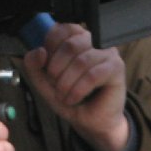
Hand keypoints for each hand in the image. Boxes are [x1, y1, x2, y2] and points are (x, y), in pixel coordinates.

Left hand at [21, 21, 129, 150]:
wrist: (91, 121)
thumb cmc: (71, 97)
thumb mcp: (44, 81)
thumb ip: (34, 65)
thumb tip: (39, 51)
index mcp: (77, 38)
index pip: (61, 29)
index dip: (50, 49)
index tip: (48, 67)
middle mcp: (94, 41)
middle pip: (70, 45)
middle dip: (57, 69)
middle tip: (55, 85)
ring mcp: (108, 53)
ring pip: (81, 62)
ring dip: (66, 83)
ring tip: (64, 96)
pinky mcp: (117, 68)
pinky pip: (93, 75)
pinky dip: (78, 90)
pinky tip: (74, 98)